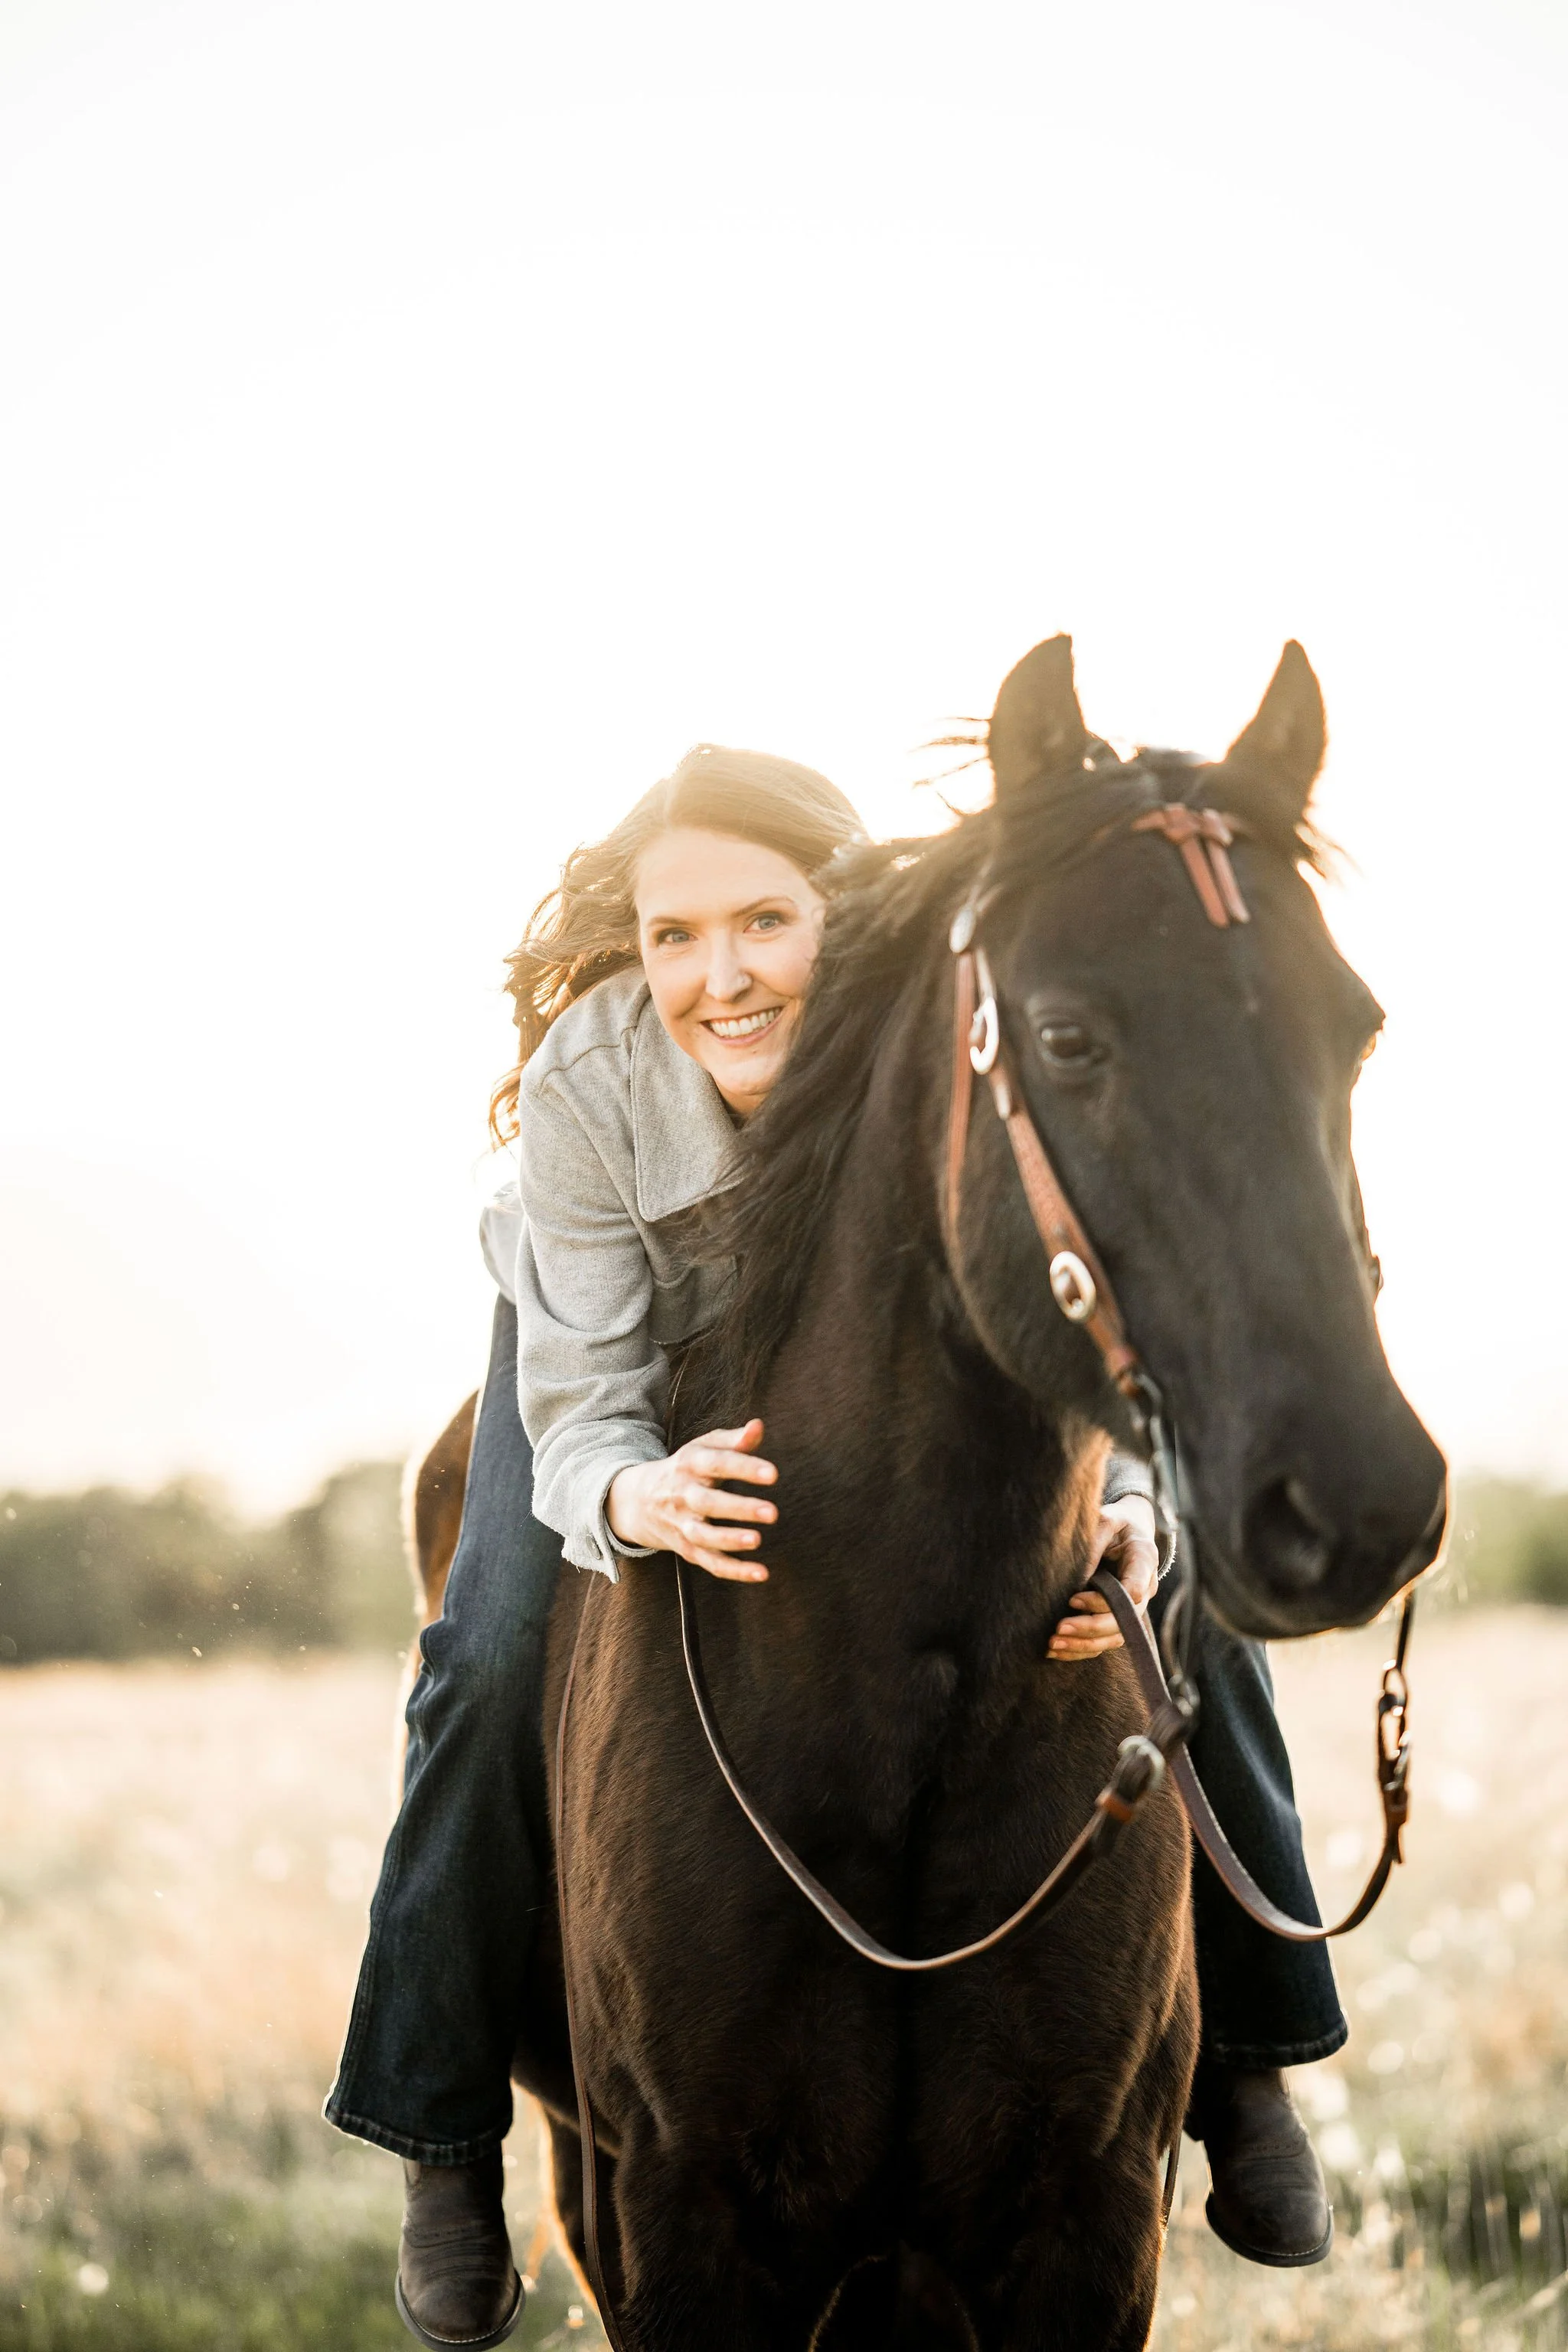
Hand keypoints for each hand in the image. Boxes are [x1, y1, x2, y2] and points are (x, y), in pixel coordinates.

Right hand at [607, 1419, 777, 1582]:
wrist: (637, 1500)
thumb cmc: (684, 1469)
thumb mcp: (703, 1448)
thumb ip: (734, 1440)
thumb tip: (758, 1426)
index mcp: (690, 1464)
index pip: (717, 1464)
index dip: (745, 1468)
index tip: (773, 1474)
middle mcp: (683, 1494)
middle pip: (708, 1502)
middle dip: (739, 1508)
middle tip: (772, 1512)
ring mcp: (682, 1523)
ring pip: (703, 1536)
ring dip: (729, 1541)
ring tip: (757, 1540)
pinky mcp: (686, 1548)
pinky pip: (709, 1562)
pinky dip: (734, 1570)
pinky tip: (760, 1573)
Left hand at [1048, 1494, 1158, 1662]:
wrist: (1130, 1531)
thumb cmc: (1117, 1523)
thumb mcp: (1107, 1519)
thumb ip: (1094, 1541)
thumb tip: (1077, 1575)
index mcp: (1144, 1560)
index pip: (1133, 1591)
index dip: (1102, 1601)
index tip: (1073, 1599)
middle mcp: (1144, 1588)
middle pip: (1122, 1621)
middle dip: (1089, 1629)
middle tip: (1058, 1629)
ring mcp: (1134, 1607)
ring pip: (1114, 1637)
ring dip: (1083, 1644)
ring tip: (1052, 1645)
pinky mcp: (1119, 1616)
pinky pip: (1105, 1641)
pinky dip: (1081, 1649)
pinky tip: (1057, 1650)